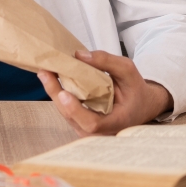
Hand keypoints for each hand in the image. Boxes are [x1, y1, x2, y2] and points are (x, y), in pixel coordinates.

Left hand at [38, 50, 172, 135]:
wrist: (140, 105)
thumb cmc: (135, 90)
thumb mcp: (128, 71)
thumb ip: (107, 62)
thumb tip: (79, 55)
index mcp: (116, 122)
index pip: (93, 123)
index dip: (76, 110)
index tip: (64, 93)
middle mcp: (101, 131)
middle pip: (72, 117)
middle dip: (56, 94)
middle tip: (45, 73)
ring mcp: (89, 130)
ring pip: (66, 114)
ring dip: (54, 93)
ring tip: (45, 73)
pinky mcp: (81, 123)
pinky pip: (67, 110)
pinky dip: (58, 94)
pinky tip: (52, 79)